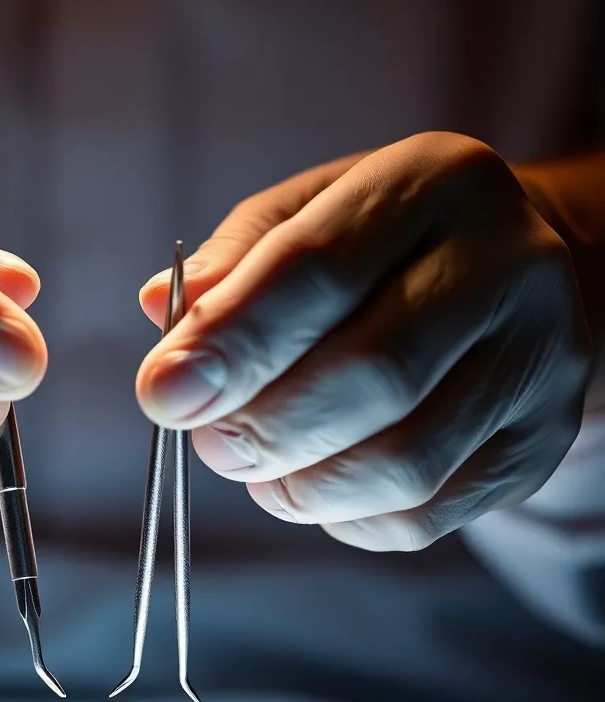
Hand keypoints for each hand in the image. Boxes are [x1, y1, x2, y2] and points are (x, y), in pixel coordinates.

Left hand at [137, 133, 590, 550]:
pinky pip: (423, 517)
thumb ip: (233, 261)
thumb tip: (161, 310)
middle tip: (210, 444)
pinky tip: (315, 486)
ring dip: (300, 486)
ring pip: (402, 463)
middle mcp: (509, 266)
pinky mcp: (538, 446)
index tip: (161, 394)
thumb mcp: (306, 215)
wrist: (512, 277)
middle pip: (372, 374)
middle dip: (263, 428)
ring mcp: (540, 363)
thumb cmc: (382, 248)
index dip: (230, 342)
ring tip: (257, 468)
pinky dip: (343, 518)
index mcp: (433, 183)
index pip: (317, 268)